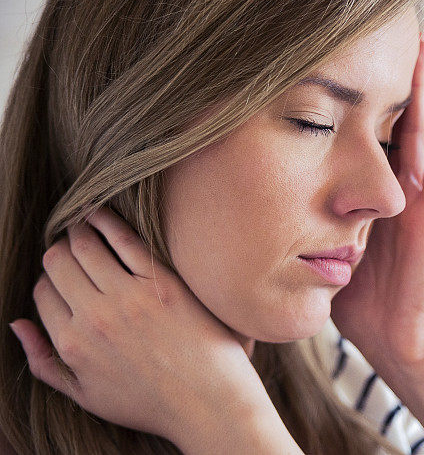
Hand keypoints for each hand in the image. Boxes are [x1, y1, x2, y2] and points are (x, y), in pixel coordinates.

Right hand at [9, 206, 273, 445]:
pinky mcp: (163, 284)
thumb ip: (44, 362)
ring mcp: (129, 298)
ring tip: (83, 225)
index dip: (50, 279)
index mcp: (71, 345)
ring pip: (85, 246)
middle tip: (71, 242)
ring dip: (78, 230)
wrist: (209, 404)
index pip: (42, 292)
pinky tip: (101, 214)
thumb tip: (18, 324)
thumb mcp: (86, 396)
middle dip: (59, 250)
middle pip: (57, 263)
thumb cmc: (150, 403)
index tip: (64, 274)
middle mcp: (94, 318)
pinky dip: (107, 221)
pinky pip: (126, 239)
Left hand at [330, 36, 423, 369]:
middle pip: (390, 124)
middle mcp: (390, 190)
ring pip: (418, 133)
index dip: (353, 102)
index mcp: (362, 196)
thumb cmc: (359, 300)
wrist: (394, 340)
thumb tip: (246, 207)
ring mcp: (414, 199)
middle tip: (378, 34)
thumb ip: (299, 223)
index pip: (360, 138)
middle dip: (386, 82)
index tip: (336, 62)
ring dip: (417, 91)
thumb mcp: (319, 250)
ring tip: (417, 47)